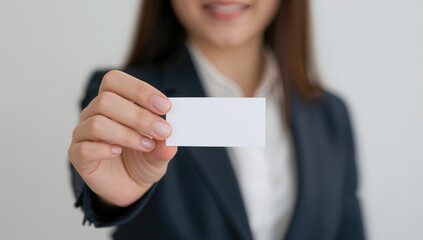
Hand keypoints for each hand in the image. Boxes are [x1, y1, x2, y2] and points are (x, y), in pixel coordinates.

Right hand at [68, 70, 176, 206]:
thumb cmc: (142, 158)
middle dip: (139, 116)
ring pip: (97, 123)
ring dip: (127, 134)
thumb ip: (164, 145)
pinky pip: (84, 148)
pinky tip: (118, 152)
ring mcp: (84, 134)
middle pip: (106, 100)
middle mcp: (94, 113)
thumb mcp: (160, 152)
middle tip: (163, 130)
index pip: (115, 81)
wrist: (130, 186)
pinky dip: (104, 149)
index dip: (140, 90)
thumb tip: (170, 140)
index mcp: (114, 101)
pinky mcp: (78, 155)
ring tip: (148, 146)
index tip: (165, 107)